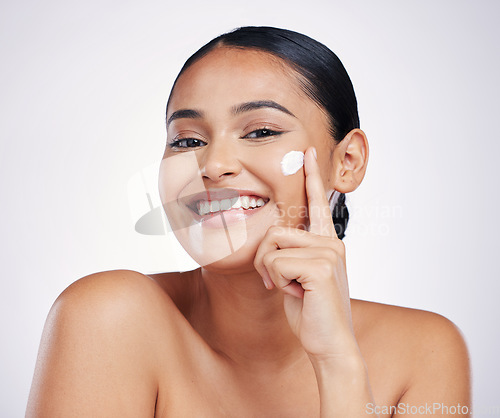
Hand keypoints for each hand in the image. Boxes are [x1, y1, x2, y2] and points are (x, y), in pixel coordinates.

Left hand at [254, 147, 357, 361]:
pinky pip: (275, 263)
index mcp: (327, 243)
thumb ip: (289, 254)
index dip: (311, 176)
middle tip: (276, 283)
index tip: (307, 152)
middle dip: (264, 260)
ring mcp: (329, 252)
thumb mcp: (296, 277)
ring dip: (269, 273)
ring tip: (291, 289)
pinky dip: (275, 282)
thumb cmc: (311, 311)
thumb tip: (271, 240)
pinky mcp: (322, 266)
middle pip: (275, 231)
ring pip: (272, 246)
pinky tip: (296, 295)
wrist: (329, 344)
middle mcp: (331, 242)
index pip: (316, 204)